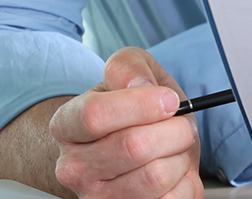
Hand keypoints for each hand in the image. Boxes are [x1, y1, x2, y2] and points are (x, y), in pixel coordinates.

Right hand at [48, 48, 202, 198]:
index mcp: (67, 126)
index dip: (141, 105)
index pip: (95, 115)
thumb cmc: (133, 113)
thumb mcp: (130, 75)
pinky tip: (172, 174)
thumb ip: (128, 67)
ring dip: (180, 157)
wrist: (137, 152)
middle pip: (133, 146)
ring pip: (156, 176)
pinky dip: (185, 183)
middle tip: (179, 125)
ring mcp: (98, 198)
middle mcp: (74, 167)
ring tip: (172, 150)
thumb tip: (139, 84)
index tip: (169, 101)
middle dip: (173, 130)